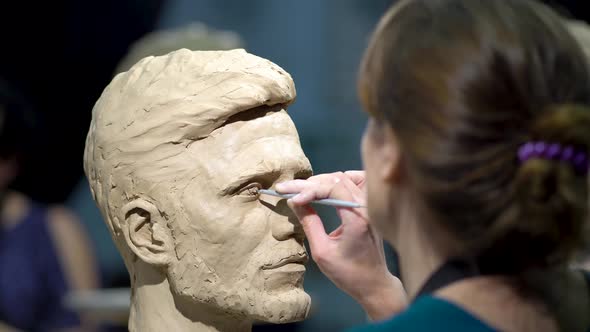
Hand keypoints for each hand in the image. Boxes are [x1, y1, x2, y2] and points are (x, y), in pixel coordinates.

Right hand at [276, 171, 406, 319]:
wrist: (374, 284)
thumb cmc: (348, 273)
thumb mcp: (322, 252)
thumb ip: (309, 223)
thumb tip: (294, 202)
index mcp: (356, 218)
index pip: (333, 187)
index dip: (309, 189)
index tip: (290, 197)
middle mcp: (366, 207)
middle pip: (337, 179)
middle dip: (310, 183)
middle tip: (287, 188)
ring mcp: (370, 207)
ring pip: (346, 178)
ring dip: (322, 181)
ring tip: (302, 188)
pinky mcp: (369, 209)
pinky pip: (356, 183)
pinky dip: (339, 181)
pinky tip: (325, 186)